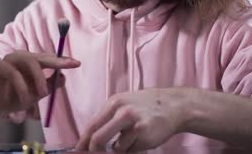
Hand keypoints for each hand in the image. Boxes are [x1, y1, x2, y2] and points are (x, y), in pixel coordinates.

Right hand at [0, 51, 80, 118]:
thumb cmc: (12, 98)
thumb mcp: (34, 95)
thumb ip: (47, 86)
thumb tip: (63, 78)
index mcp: (31, 63)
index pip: (49, 59)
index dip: (62, 60)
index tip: (77, 63)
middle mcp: (21, 59)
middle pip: (41, 56)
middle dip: (56, 61)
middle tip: (67, 67)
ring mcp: (9, 60)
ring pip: (29, 61)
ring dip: (38, 78)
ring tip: (42, 94)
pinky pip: (13, 72)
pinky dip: (21, 85)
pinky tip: (24, 98)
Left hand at [75, 88, 190, 151]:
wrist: (173, 106)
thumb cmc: (146, 106)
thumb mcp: (124, 104)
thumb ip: (108, 119)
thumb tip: (90, 138)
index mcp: (114, 103)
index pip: (92, 125)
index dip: (83, 141)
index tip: (78, 150)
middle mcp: (122, 112)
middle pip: (98, 139)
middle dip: (95, 150)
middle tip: (97, 153)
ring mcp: (134, 124)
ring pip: (117, 148)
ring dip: (122, 148)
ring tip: (133, 137)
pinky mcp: (145, 135)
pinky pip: (131, 150)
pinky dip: (134, 148)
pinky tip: (143, 138)